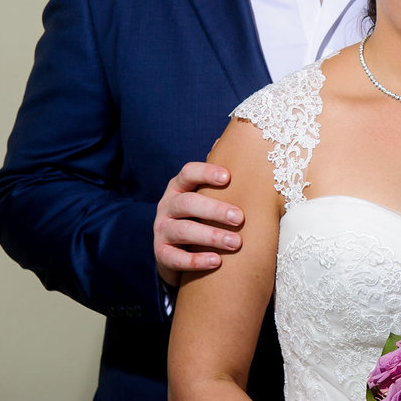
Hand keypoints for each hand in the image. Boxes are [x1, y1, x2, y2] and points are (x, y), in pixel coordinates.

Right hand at [153, 162, 243, 286]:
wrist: (178, 249)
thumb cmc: (201, 214)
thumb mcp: (207, 193)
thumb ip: (218, 173)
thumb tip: (228, 139)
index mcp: (180, 187)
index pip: (188, 173)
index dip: (206, 173)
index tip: (228, 177)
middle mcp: (167, 205)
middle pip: (187, 203)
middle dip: (214, 209)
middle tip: (239, 217)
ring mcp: (161, 229)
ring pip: (182, 230)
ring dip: (210, 236)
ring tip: (236, 243)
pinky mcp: (161, 254)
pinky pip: (175, 258)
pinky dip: (196, 260)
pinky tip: (216, 262)